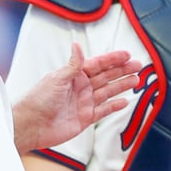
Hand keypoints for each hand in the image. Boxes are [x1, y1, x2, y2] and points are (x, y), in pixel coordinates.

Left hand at [13, 43, 142, 152]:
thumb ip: (72, 65)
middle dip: (122, 71)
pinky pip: (103, 111)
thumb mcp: (57, 78)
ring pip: (107, 92)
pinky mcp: (85, 118)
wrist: (31, 125)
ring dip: (121, 86)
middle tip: (138, 66)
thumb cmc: (39, 99)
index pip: (98, 64)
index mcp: (74, 75)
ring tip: (136, 80)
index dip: (113, 59)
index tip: (127, 55)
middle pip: (106, 77)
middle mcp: (80, 87)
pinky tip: (124, 101)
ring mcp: (83, 103)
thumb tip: (77, 45)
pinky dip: (114, 106)